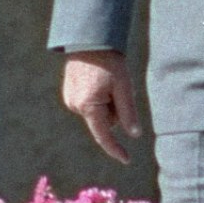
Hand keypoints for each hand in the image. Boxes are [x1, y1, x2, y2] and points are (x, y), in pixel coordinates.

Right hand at [61, 50, 144, 164]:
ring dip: (109, 103)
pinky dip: (100, 98)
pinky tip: (100, 81)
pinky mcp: (70, 94)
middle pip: (106, 121)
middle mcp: (75, 106)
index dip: (116, 149)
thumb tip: (134, 134)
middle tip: (119, 87)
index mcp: (88, 107)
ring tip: (108, 81)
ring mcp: (71, 100)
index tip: (127, 160)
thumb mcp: (124, 88)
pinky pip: (92, 104)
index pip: (104, 135)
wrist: (88, 42)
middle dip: (116, 111)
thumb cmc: (109, 64)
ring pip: (99, 112)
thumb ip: (128, 113)